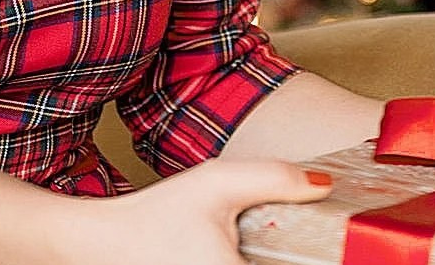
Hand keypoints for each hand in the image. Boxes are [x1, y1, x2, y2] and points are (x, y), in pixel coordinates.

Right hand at [64, 159, 331, 264]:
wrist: (102, 244)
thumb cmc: (154, 216)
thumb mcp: (218, 183)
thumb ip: (275, 178)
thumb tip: (324, 185)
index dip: (319, 258)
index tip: (331, 248)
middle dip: (291, 257)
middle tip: (284, 243)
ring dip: (270, 262)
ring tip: (261, 247)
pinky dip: (249, 264)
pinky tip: (244, 252)